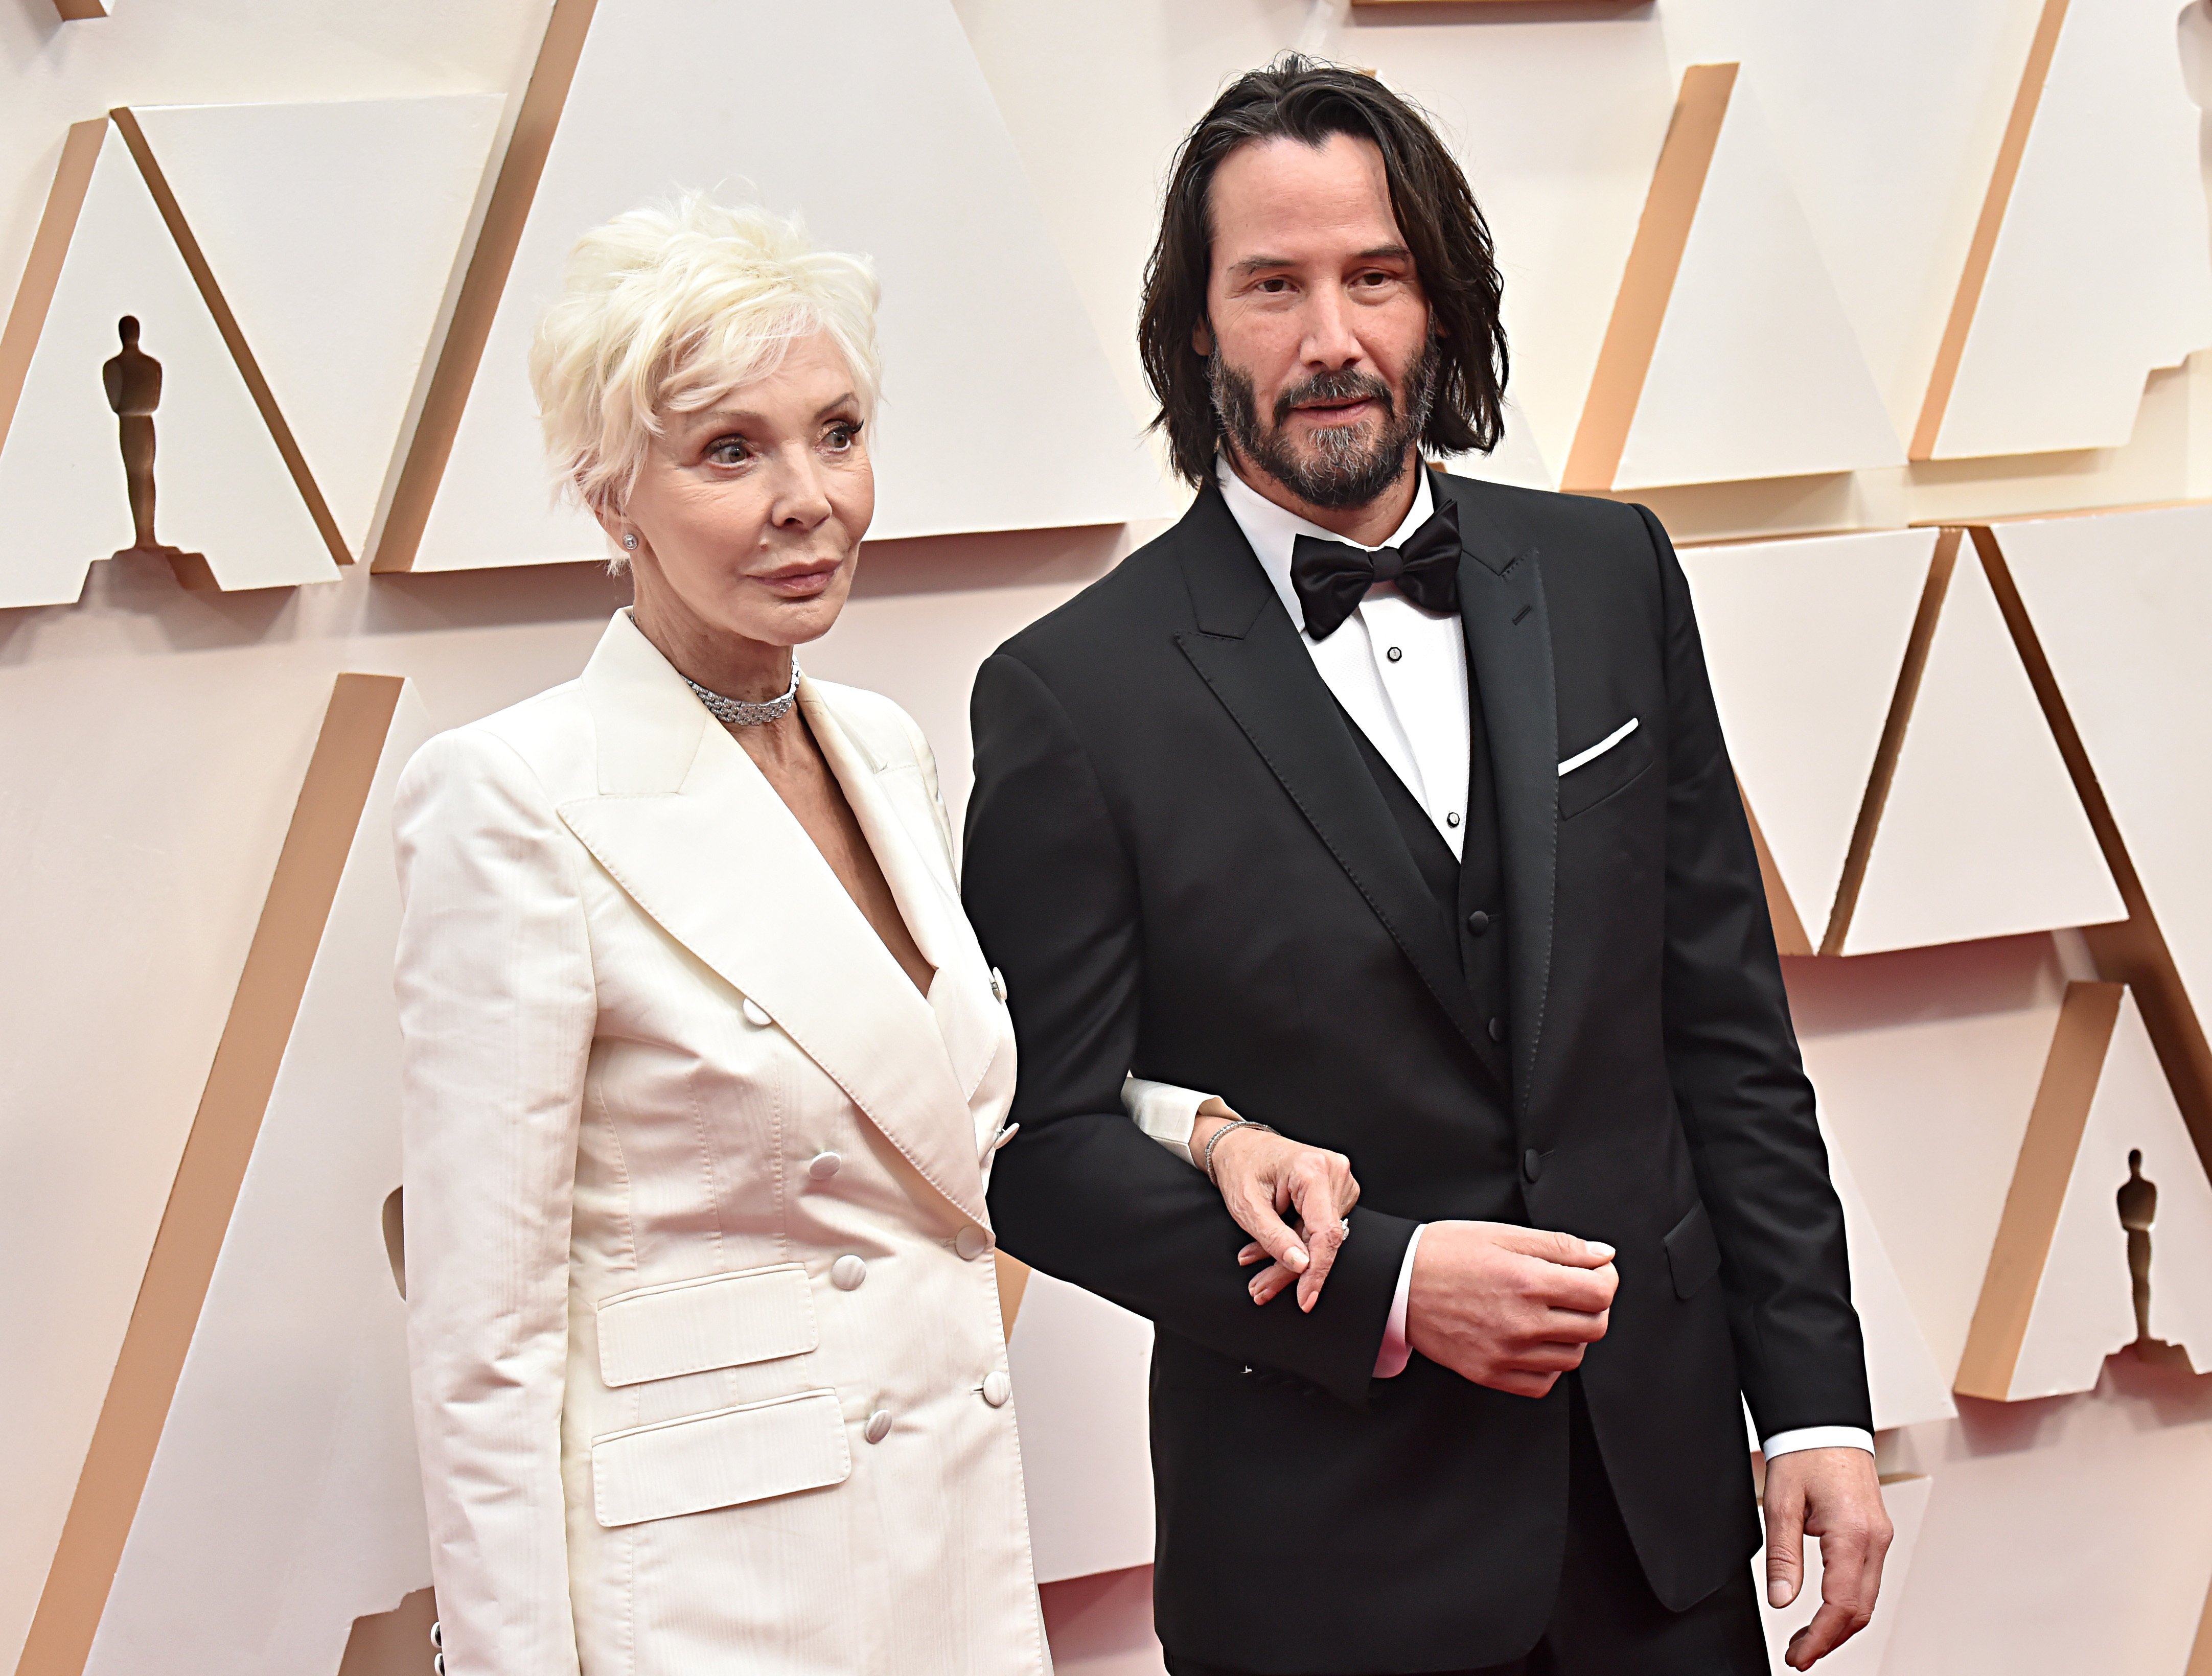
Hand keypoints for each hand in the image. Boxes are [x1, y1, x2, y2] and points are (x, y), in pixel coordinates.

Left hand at [1191, 1103, 1358, 1311]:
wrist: (1239, 1146)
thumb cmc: (1240, 1168)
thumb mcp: (1247, 1206)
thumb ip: (1274, 1238)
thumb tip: (1302, 1266)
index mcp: (1313, 1170)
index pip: (1325, 1232)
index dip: (1317, 1271)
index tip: (1306, 1299)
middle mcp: (1334, 1171)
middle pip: (1321, 1238)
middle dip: (1291, 1270)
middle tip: (1261, 1290)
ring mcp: (1338, 1180)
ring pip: (1319, 1238)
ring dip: (1289, 1261)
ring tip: (1259, 1278)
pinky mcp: (1335, 1190)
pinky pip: (1318, 1228)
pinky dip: (1294, 1245)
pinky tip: (1269, 1257)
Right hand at [1401, 1220, 1616, 1396]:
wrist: (1396, 1283)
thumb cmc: (1444, 1253)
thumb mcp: (1502, 1233)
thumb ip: (1559, 1245)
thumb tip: (1602, 1255)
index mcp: (1526, 1281)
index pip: (1600, 1292)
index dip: (1607, 1277)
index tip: (1597, 1270)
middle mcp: (1521, 1323)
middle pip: (1595, 1326)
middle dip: (1595, 1304)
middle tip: (1577, 1288)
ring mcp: (1506, 1353)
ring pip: (1574, 1356)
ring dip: (1573, 1334)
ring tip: (1551, 1312)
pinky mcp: (1490, 1373)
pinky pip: (1543, 1383)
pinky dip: (1549, 1364)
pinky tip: (1535, 1340)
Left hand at [1763, 1447, 1891, 1668]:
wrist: (1826, 1423)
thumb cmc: (1805, 1453)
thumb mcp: (1781, 1503)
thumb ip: (1782, 1556)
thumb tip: (1781, 1600)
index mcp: (1853, 1533)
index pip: (1840, 1604)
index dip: (1819, 1637)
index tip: (1798, 1655)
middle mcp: (1875, 1540)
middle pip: (1859, 1609)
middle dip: (1830, 1639)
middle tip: (1799, 1655)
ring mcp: (1880, 1538)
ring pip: (1867, 1599)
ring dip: (1841, 1625)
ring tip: (1809, 1640)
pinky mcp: (1877, 1534)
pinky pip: (1867, 1581)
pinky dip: (1849, 1604)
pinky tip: (1828, 1612)